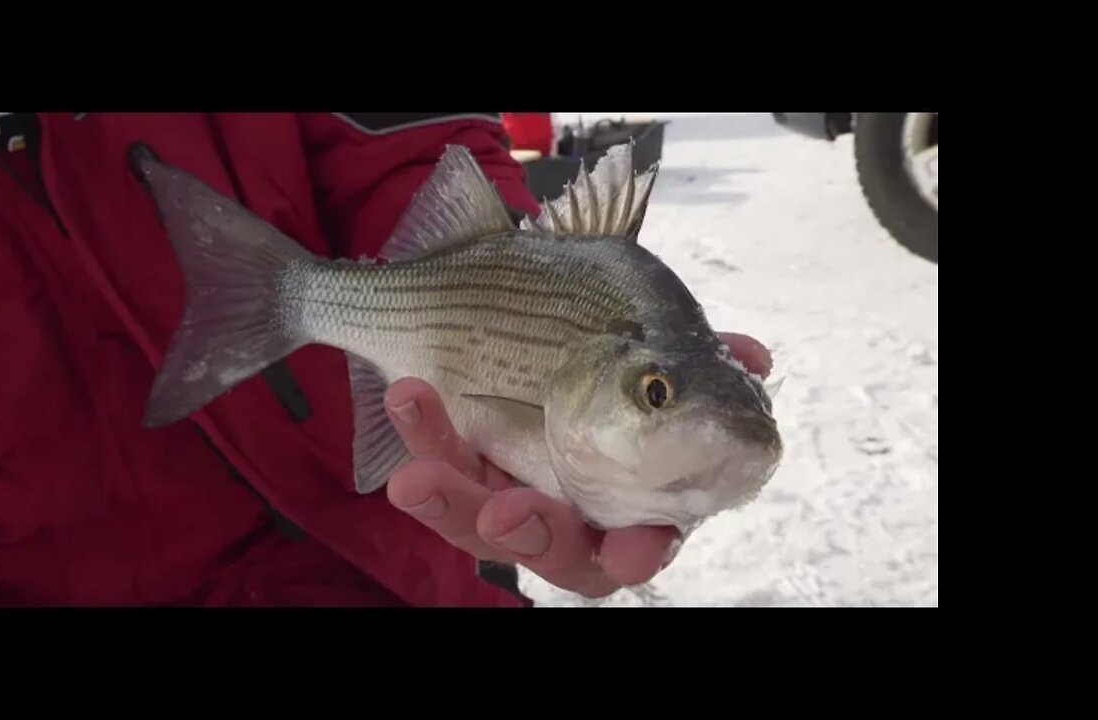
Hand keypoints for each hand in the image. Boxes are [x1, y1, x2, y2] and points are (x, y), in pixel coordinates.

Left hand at [383, 332, 772, 598]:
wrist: (546, 346)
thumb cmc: (627, 377)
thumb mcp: (664, 364)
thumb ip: (699, 364)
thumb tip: (751, 356)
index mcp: (630, 506)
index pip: (637, 545)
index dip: (637, 551)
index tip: (635, 551)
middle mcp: (570, 516)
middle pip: (551, 546)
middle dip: (530, 531)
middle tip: (505, 513)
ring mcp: (508, 496)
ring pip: (476, 518)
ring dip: (449, 494)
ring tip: (419, 469)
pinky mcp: (458, 471)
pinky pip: (436, 464)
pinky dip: (422, 432)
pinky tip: (409, 395)